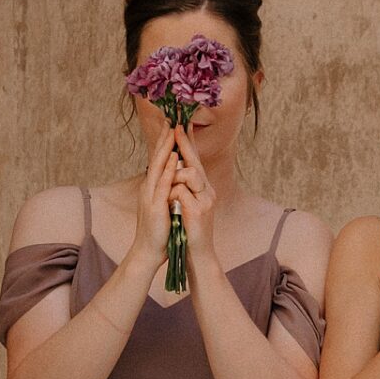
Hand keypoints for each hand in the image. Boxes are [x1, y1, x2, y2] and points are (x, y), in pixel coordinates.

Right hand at [130, 126, 180, 274]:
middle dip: (164, 137)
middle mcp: (149, 187)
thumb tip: (172, 178)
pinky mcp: (155, 206)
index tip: (173, 124)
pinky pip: (162, 184)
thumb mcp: (164, 205)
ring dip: (165, 147)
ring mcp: (150, 196)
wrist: (148, 251)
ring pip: (158, 167)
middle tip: (170, 117)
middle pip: (157, 158)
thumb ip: (167, 191)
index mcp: (153, 187)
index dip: (166, 142)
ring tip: (171, 130)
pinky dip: (167, 169)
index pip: (160, 160)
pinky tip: (172, 158)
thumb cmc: (159, 230)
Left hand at [171, 124, 219, 266]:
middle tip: (175, 126)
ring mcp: (205, 199)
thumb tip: (175, 168)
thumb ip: (183, 186)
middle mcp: (207, 190)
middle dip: (183, 143)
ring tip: (171, 195)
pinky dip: (173, 196)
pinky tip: (174, 207)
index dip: (188, 142)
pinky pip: (181, 191)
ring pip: (189, 173)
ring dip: (176, 178)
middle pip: (195, 160)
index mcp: (202, 188)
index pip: (195, 160)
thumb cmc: (189, 230)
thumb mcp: (186, 204)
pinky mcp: (199, 210)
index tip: (180, 124)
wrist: (198, 253)